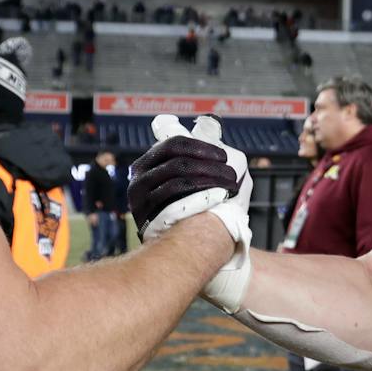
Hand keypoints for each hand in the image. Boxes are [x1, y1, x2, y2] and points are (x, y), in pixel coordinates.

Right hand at [132, 115, 251, 247]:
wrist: (183, 248)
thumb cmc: (193, 207)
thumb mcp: (190, 178)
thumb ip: (197, 155)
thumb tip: (211, 122)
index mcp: (148, 163)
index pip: (174, 144)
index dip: (202, 147)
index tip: (224, 156)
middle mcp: (138, 179)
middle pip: (178, 163)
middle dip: (210, 167)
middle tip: (233, 175)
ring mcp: (140, 200)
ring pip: (179, 180)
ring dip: (211, 181)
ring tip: (232, 187)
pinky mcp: (146, 218)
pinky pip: (177, 202)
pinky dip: (202, 196)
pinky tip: (220, 197)